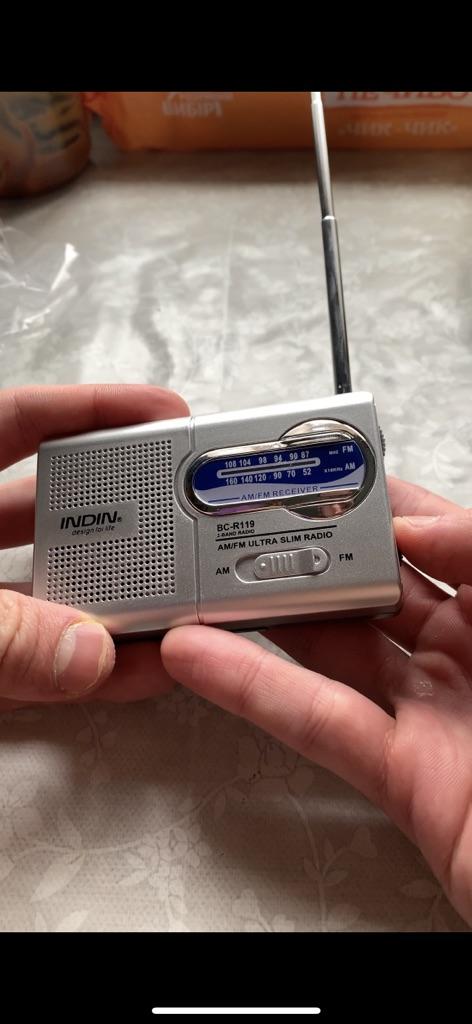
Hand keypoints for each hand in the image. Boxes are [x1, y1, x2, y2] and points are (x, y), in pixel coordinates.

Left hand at [0, 383, 187, 710]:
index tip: (162, 412)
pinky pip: (39, 657)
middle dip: (127, 511)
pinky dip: (85, 667)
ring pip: (55, 589)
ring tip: (184, 603)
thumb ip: (0, 634)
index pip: (15, 418)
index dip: (90, 407)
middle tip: (191, 516)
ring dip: (117, 601)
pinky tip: (137, 669)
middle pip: (55, 506)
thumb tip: (87, 652)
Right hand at [161, 478, 471, 925]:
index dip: (374, 502)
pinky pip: (320, 725)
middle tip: (241, 518)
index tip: (316, 471)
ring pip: (333, 652)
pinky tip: (208, 658)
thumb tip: (411, 525)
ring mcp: (437, 715)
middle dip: (305, 552)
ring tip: (202, 576)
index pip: (433, 535)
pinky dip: (255, 691)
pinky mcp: (406, 781)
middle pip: (370, 588)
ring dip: (264, 616)